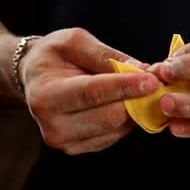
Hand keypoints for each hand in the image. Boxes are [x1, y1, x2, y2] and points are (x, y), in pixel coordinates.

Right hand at [19, 28, 159, 154]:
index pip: (92, 93)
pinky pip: (114, 135)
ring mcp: (65, 142)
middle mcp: (53, 125)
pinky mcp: (78, 148)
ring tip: (140, 89)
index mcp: (46, 95)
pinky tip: (126, 103)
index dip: (125, 87)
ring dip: (135, 109)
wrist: (34, 78)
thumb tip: (141, 69)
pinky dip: (126, 119)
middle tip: (155, 81)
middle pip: (109, 116)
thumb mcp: (74, 42)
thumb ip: (105, 56)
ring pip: (116, 128)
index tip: (152, 80)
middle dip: (137, 98)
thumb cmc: (54, 56)